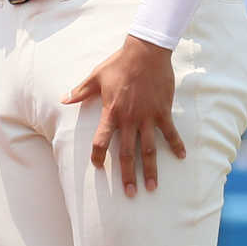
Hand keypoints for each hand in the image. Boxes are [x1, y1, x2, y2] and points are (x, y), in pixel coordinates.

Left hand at [62, 35, 185, 195]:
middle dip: (127, 175)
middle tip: (129, 193)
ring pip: (149, 149)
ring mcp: (148, 117)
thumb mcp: (96, 76)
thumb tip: (64, 99)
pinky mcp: (162, 111)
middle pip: (127, 152)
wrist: (145, 52)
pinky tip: (181, 157)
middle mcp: (129, 118)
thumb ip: (81, 91)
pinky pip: (170, 132)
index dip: (98, 155)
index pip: (101, 139)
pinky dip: (176, 145)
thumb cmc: (119, 63)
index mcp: (112, 111)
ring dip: (151, 170)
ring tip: (152, 187)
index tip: (98, 166)